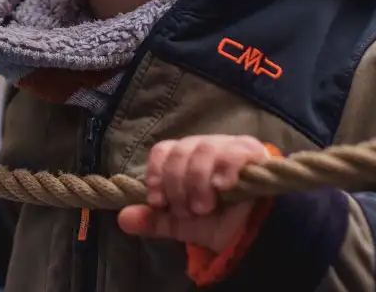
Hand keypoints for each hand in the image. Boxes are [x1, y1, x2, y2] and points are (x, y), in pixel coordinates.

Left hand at [117, 135, 272, 253]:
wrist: (253, 230)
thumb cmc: (216, 220)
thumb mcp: (181, 225)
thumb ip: (153, 220)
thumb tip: (123, 218)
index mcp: (184, 157)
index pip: (162, 150)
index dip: (156, 175)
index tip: (158, 202)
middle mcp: (203, 146)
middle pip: (180, 151)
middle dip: (177, 185)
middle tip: (187, 211)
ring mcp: (227, 146)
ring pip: (203, 150)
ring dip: (198, 182)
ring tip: (204, 207)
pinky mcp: (251, 152)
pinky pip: (234, 153)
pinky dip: (225, 169)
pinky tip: (223, 187)